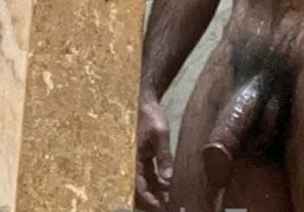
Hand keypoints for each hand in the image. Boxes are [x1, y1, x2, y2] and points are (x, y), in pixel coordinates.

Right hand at [134, 91, 172, 211]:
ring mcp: (139, 160)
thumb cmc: (150, 116)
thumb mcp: (160, 134)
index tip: (162, 207)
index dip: (150, 199)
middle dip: (154, 199)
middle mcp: (134, 162)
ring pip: (147, 182)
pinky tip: (167, 187)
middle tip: (168, 207)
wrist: (145, 102)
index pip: (140, 186)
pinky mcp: (144, 157)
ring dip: (157, 192)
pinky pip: (149, 174)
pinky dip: (157, 182)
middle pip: (143, 188)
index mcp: (134, 159)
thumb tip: (168, 179)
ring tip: (170, 200)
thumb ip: (163, 156)